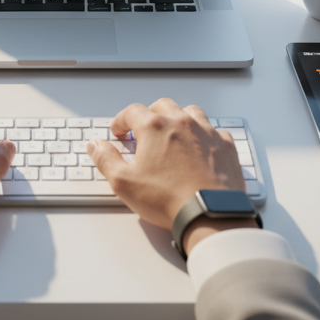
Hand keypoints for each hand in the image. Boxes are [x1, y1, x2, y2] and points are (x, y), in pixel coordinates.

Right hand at [86, 99, 254, 250]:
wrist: (209, 214)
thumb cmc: (168, 199)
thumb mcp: (124, 183)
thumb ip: (106, 159)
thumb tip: (95, 145)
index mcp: (154, 127)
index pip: (131, 112)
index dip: (121, 121)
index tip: (119, 131)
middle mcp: (181, 122)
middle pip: (161, 106)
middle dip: (149, 115)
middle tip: (143, 131)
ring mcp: (205, 131)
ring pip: (190, 112)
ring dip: (178, 118)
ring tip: (172, 133)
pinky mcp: (224, 145)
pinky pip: (214, 130)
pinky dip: (204, 135)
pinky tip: (200, 147)